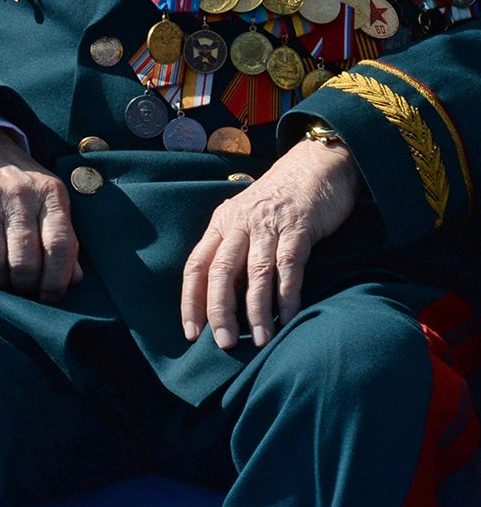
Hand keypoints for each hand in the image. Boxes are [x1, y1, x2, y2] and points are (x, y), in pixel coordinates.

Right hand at [0, 127, 80, 301]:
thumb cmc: (22, 187)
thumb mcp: (49, 202)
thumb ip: (63, 239)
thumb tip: (73, 279)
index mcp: (49, 194)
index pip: (59, 246)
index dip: (57, 280)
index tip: (51, 296)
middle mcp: (18, 195)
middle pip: (24, 260)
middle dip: (25, 287)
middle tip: (24, 292)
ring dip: (0, 284)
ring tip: (4, 285)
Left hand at [181, 136, 358, 348]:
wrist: (316, 163)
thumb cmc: (280, 199)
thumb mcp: (248, 220)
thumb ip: (237, 251)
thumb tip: (226, 297)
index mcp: (221, 224)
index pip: (196, 265)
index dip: (191, 300)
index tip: (191, 332)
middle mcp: (239, 223)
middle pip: (220, 271)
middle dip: (219, 310)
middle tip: (223, 343)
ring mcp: (268, 225)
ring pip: (255, 273)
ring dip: (256, 310)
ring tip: (259, 340)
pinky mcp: (299, 227)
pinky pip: (289, 265)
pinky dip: (287, 294)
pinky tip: (287, 318)